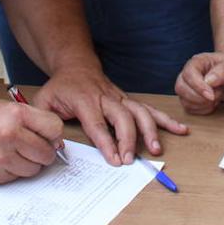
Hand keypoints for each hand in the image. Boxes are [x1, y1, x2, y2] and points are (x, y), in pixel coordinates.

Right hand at [0, 99, 64, 183]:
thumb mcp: (9, 108)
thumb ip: (34, 121)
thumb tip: (56, 142)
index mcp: (16, 115)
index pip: (55, 129)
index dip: (53, 134)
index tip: (48, 135)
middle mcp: (9, 136)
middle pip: (47, 153)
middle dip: (44, 151)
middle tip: (33, 146)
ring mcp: (1, 158)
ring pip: (34, 169)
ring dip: (30, 163)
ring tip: (15, 151)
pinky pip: (17, 177)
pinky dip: (14, 170)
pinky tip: (2, 158)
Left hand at [33, 67, 188, 164]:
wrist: (76, 65)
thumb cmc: (60, 87)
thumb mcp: (43, 100)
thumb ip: (46, 122)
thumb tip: (55, 146)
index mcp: (85, 100)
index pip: (97, 123)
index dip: (106, 142)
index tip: (114, 160)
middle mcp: (106, 98)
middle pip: (122, 117)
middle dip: (128, 139)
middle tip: (130, 160)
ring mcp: (120, 97)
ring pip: (139, 111)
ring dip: (150, 130)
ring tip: (156, 149)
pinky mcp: (129, 99)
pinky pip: (149, 109)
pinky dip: (165, 119)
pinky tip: (179, 129)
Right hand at [175, 51, 223, 114]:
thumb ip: (222, 71)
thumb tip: (209, 80)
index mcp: (197, 62)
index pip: (189, 74)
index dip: (198, 87)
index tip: (212, 95)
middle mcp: (188, 73)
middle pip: (181, 88)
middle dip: (199, 97)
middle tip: (216, 97)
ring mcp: (187, 86)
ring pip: (184, 100)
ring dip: (201, 104)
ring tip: (216, 98)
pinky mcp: (189, 98)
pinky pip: (189, 108)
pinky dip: (202, 109)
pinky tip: (213, 103)